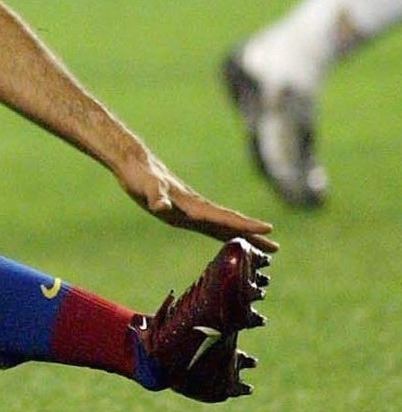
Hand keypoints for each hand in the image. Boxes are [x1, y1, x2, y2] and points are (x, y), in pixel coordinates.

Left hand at [117, 156, 276, 252]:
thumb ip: (155, 197)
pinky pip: (210, 223)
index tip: (268, 229)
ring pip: (223, 224)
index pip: (223, 217)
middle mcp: (196, 208)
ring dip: (242, 234)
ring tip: (263, 246)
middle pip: (229, 223)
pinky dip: (224, 231)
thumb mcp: (146, 188)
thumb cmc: (140, 177)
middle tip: (276, 248)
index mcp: (192, 205)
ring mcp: (192, 209)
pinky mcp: (184, 209)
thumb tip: (160, 206)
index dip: (244, 225)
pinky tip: (229, 237)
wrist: (135, 163)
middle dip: (252, 235)